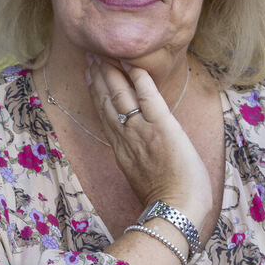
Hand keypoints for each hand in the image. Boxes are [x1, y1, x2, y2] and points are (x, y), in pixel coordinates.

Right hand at [87, 56, 211, 229]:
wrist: (175, 209)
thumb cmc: (166, 201)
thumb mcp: (141, 178)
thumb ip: (137, 160)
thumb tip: (141, 153)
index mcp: (121, 150)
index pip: (105, 114)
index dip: (96, 94)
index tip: (89, 77)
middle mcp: (126, 137)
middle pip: (107, 101)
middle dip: (98, 77)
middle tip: (92, 57)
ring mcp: (142, 130)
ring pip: (121, 95)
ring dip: (112, 72)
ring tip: (105, 55)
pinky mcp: (162, 126)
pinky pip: (147, 96)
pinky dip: (139, 78)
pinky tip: (133, 64)